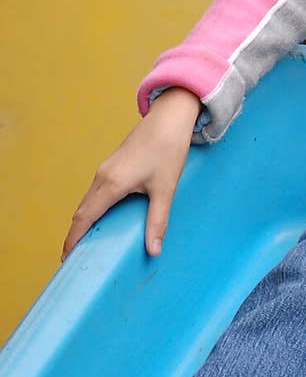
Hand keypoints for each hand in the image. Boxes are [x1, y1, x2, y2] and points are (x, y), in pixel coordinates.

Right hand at [63, 87, 201, 261]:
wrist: (169, 117)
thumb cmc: (168, 150)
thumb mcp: (165, 189)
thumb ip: (157, 221)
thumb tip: (153, 250)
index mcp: (112, 184)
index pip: (85, 218)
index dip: (73, 239)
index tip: (66, 258)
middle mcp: (103, 176)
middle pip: (82, 211)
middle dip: (75, 234)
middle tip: (74, 257)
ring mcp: (105, 169)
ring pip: (88, 200)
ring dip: (84, 221)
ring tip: (86, 241)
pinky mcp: (112, 164)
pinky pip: (95, 191)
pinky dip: (92, 208)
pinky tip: (102, 217)